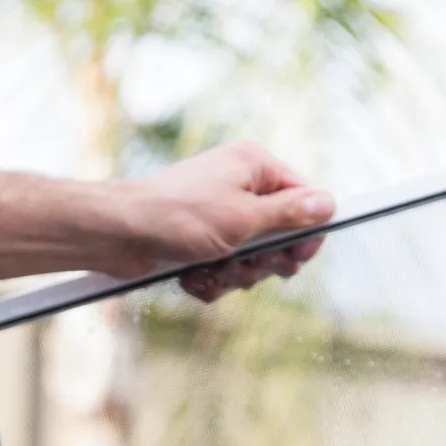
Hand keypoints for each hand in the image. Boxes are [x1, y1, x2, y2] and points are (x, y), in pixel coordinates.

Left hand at [104, 141, 333, 300]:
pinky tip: (192, 277)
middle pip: (280, 234)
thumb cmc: (177, 216)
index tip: (298, 258)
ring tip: (212, 270)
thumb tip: (329, 204)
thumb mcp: (244, 218)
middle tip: (248, 265)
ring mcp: (219, 215)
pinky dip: (212, 279)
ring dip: (235, 274)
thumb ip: (290, 215)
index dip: (306, 232)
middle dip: (264, 260)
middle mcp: (238, 186)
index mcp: (254, 165)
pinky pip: (224, 269)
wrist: (117, 234)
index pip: (303, 197)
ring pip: (252, 258)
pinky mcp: (200, 241)